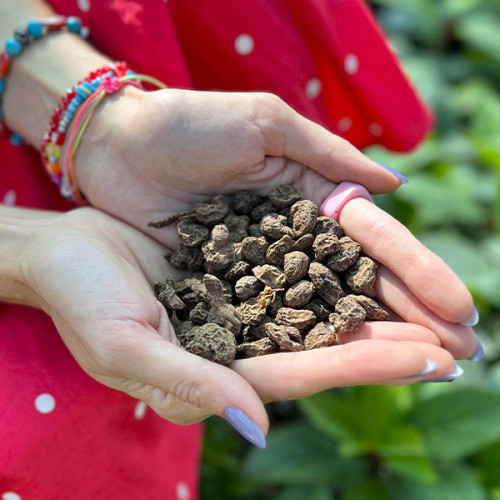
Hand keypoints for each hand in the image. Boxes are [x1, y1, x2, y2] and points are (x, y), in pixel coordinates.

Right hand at [21, 207, 458, 440]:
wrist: (66, 251)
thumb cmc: (84, 300)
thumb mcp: (129, 346)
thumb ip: (191, 386)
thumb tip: (257, 428)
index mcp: (222, 367)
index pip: (308, 370)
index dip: (368, 364)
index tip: (428, 358)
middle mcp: (242, 337)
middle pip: (330, 342)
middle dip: (393, 340)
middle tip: (459, 337)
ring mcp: (243, 299)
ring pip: (323, 304)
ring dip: (377, 303)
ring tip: (437, 302)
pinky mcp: (239, 262)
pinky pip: (298, 265)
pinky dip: (338, 265)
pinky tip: (375, 258)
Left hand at [75, 88, 477, 358]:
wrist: (119, 146)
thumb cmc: (189, 126)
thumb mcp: (265, 125)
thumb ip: (327, 156)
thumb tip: (395, 187)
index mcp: (309, 197)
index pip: (374, 242)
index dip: (417, 273)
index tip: (459, 308)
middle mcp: (292, 238)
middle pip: (359, 282)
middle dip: (410, 315)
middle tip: (460, 352)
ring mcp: (260, 268)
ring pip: (324, 307)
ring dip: (372, 336)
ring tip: (421, 367)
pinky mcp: (225, 288)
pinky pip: (273, 318)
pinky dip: (309, 340)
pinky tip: (345, 366)